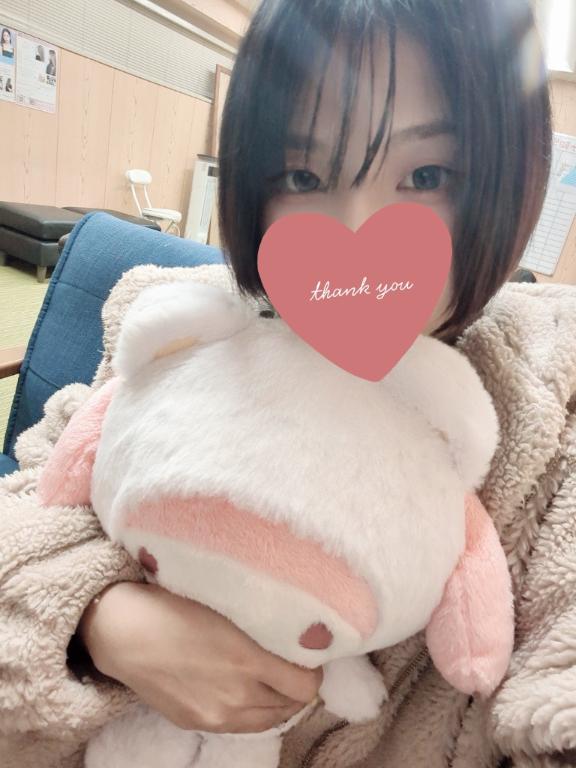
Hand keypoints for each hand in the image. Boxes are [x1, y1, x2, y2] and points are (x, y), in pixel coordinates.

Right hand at [78, 581, 321, 732]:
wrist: (122, 630)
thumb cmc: (174, 604)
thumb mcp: (227, 605)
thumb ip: (263, 625)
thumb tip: (294, 633)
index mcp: (248, 661)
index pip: (307, 685)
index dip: (314, 669)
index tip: (308, 652)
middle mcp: (237, 696)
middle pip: (292, 706)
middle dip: (298, 685)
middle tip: (292, 662)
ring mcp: (216, 715)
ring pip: (269, 720)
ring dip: (278, 701)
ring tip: (272, 677)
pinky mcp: (196, 723)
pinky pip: (242, 726)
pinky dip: (253, 711)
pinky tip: (245, 689)